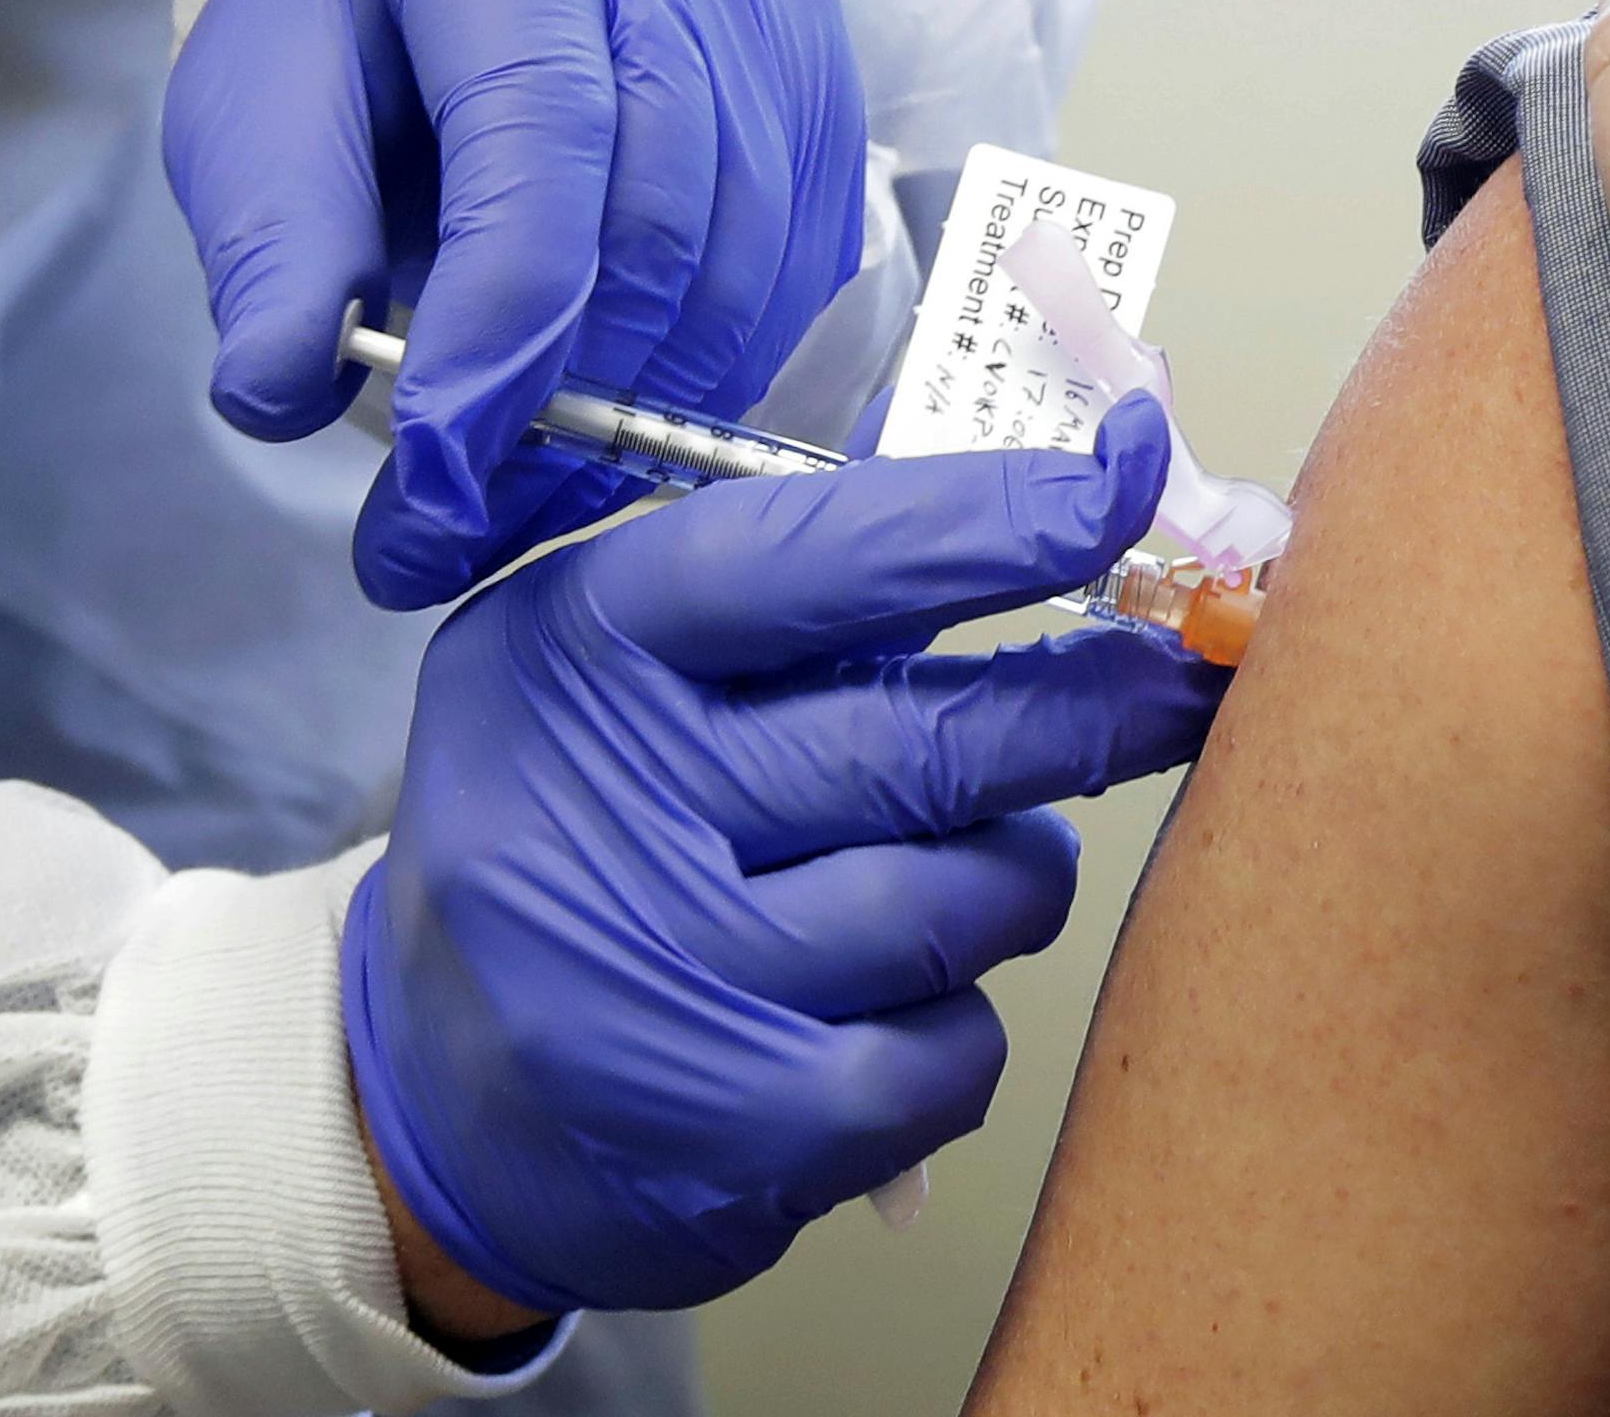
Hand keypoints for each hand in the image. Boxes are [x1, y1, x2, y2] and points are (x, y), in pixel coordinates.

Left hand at [164, 0, 866, 609]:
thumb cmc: (356, 21)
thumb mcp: (258, 100)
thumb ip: (272, 236)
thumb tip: (278, 393)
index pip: (538, 124)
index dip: (500, 317)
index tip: (435, 474)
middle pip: (663, 211)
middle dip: (565, 403)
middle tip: (459, 530)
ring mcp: (774, 14)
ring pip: (747, 263)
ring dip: (643, 416)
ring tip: (525, 503)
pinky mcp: (827, 91)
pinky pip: (796, 274)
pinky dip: (715, 375)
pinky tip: (620, 421)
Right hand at [343, 394, 1230, 1314]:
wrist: (430, 1093)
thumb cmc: (575, 833)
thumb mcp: (621, 670)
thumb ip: (802, 604)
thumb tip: (1054, 529)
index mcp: (579, 647)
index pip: (818, 560)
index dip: (992, 522)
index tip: (1124, 481)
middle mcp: (606, 800)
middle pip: (926, 744)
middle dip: (1089, 713)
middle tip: (1178, 687)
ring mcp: (667, 976)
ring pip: (967, 899)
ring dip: (1014, 878)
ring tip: (969, 872)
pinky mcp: (732, 1128)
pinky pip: (956, 1051)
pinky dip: (965, 1026)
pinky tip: (902, 1008)